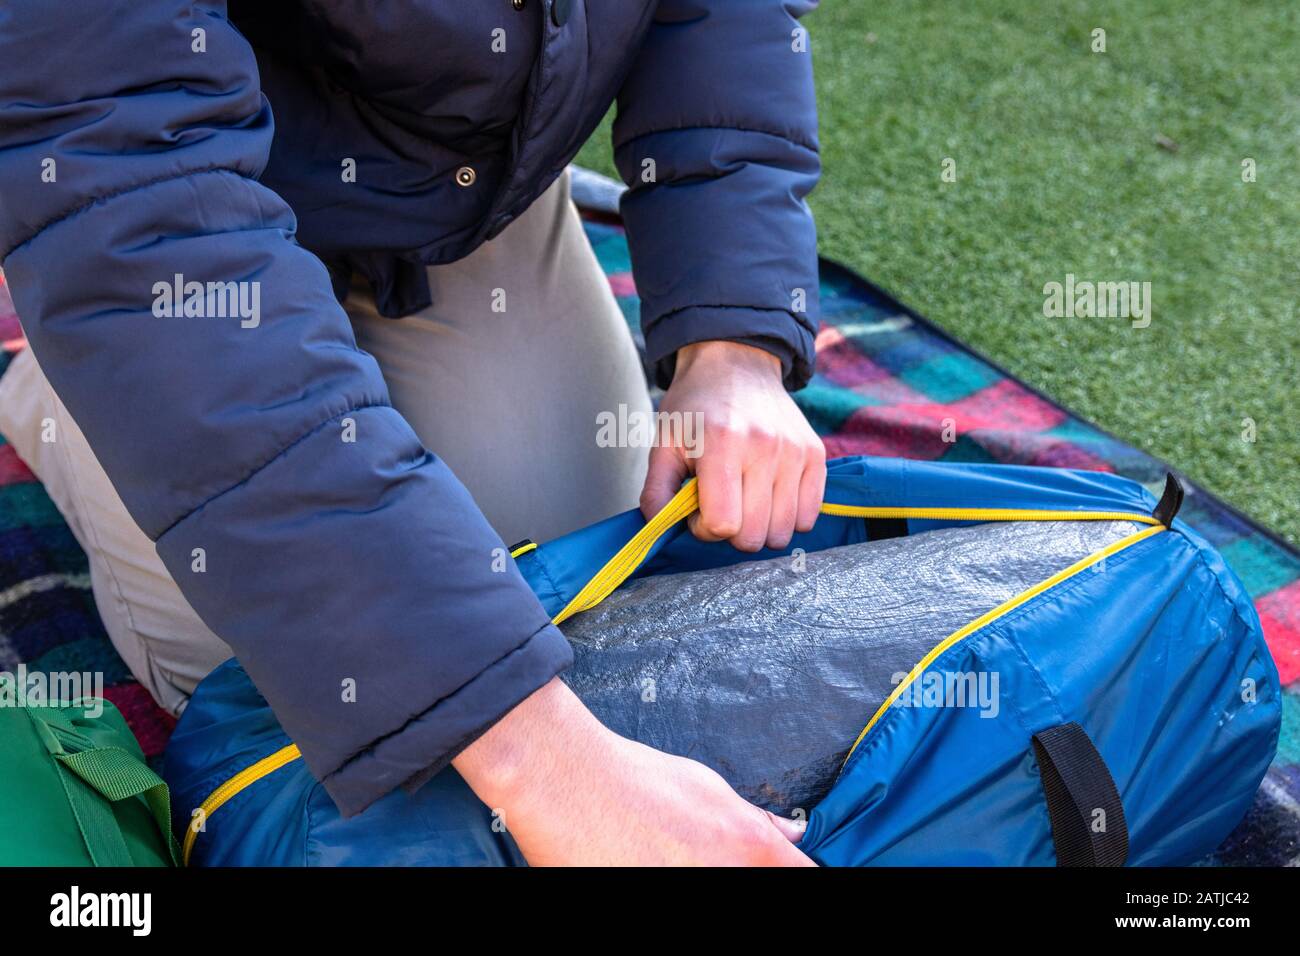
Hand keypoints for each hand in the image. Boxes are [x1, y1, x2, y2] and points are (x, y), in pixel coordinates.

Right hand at [453, 678, 813, 865]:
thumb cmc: (632, 779)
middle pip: (758, 888)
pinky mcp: (642, 907)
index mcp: (750, 851)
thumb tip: (790, 835)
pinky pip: (669, 891)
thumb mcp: (706, 786)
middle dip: (741, 872)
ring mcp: (684, 895)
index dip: (798, 872)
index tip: (787, 868)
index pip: (805, 877)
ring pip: (714, 895)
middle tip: (702, 854)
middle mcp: (724, 882)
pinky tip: (644, 861)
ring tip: (664, 854)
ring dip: (700, 874)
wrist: (566, 784)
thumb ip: (755, 819)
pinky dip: (662, 875)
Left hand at [641, 340, 825, 551]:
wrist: (736, 363)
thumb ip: (656, 493)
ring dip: (759, 527)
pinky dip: (787, 517)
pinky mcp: (815, 455)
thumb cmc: (694, 409)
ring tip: (744, 498)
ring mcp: (795, 452)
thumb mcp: (662, 444)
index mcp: (721, 444)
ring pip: (783, 533)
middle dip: (731, 532)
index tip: (697, 508)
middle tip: (720, 503)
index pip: (722, 524)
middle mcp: (764, 448)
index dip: (703, 528)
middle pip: (753, 537)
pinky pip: (808, 517)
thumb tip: (661, 532)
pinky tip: (768, 496)